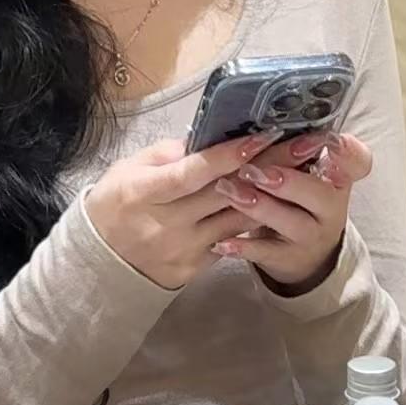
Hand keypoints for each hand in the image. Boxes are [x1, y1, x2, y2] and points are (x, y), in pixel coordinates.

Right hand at [84, 129, 286, 289]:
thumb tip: (209, 137)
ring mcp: (182, 250)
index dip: (229, 155)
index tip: (264, 136)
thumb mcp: (130, 169)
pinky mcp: (195, 268)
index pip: (193, 172)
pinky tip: (280, 201)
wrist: (100, 262)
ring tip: (303, 169)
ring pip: (236, 219)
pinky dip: (254, 220)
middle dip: (268, 166)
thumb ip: (168, 153)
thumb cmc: (115, 202)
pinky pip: (231, 241)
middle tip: (305, 145)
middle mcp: (166, 224)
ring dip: (272, 194)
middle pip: (224, 193)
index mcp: (144, 192)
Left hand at [209, 130, 371, 293]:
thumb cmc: (298, 199)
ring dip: (258, 206)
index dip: (348, 151)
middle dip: (285, 180)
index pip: (357, 162)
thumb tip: (261, 118)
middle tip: (252, 169)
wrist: (305, 253)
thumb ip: (295, 150)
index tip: (330, 139)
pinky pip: (266, 252)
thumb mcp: (307, 174)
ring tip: (228, 190)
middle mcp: (331, 207)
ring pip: (289, 221)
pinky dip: (243, 247)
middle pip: (318, 193)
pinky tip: (221, 241)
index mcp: (338, 178)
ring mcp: (312, 235)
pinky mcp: (289, 258)